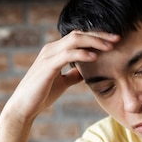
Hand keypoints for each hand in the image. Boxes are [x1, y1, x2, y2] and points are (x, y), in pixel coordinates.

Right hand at [5, 31, 119, 122]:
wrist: (24, 107)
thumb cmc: (42, 94)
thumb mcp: (62, 82)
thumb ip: (73, 74)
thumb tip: (85, 71)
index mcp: (55, 51)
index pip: (79, 37)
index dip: (97, 37)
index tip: (114, 41)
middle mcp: (51, 49)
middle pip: (79, 34)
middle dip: (99, 35)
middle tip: (117, 38)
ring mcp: (48, 56)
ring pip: (74, 40)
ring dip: (94, 41)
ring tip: (110, 46)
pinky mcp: (47, 66)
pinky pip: (66, 54)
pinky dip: (82, 54)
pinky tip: (95, 57)